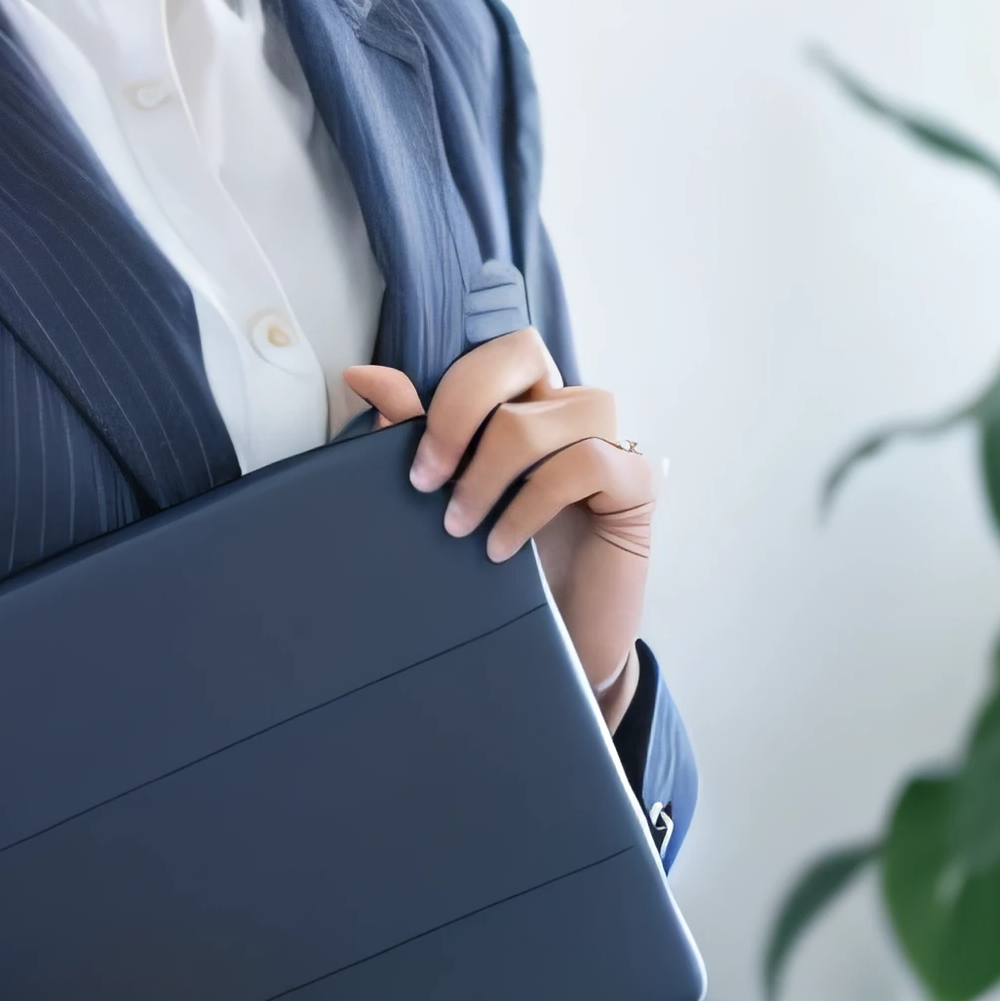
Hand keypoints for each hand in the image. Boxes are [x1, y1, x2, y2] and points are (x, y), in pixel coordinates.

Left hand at [345, 332, 654, 725]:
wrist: (560, 647)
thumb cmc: (508, 571)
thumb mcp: (452, 495)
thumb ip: (418, 433)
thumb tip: (363, 376)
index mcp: (530, 404)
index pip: (495, 354)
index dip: (449, 393)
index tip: (415, 464)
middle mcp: (570, 411)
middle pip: (523, 353)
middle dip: (461, 411)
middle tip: (429, 482)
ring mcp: (610, 441)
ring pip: (545, 416)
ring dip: (490, 471)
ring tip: (461, 528)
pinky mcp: (636, 482)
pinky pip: (585, 463)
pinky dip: (530, 505)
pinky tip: (502, 547)